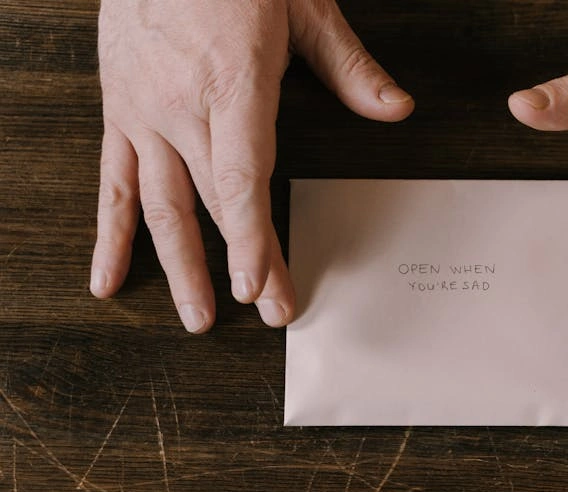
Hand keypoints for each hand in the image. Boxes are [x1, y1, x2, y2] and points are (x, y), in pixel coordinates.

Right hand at [92, 0, 413, 331]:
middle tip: (267, 312)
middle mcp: (180, 105)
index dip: (250, 241)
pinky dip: (108, 234)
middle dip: (238, 266)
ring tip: (194, 319)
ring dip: (176, 267)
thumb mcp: (303, 4)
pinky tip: (108, 277)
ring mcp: (141, 110)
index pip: (241, 181)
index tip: (262, 288)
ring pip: (156, 204)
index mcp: (232, 82)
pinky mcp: (117, 107)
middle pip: (211, 203)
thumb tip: (394, 109)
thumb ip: (348, 65)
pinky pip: (111, 180)